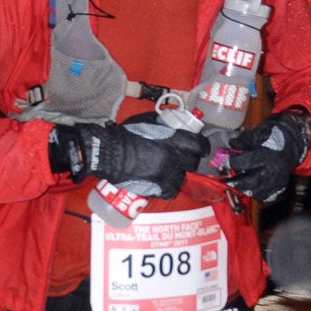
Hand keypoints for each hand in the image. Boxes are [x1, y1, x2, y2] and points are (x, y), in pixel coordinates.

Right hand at [50, 118, 208, 198]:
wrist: (109, 153)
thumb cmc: (126, 135)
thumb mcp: (148, 121)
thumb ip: (165, 123)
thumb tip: (175, 123)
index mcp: (173, 140)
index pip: (200, 145)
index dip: (201, 146)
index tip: (199, 147)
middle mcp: (173, 158)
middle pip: (193, 163)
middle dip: (189, 160)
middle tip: (182, 158)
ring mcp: (166, 174)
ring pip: (182, 177)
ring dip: (177, 173)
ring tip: (168, 169)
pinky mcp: (158, 187)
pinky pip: (171, 190)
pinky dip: (168, 186)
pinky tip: (162, 180)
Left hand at [223, 108, 310, 202]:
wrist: (293, 142)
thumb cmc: (274, 136)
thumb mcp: (257, 134)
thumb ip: (242, 141)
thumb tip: (231, 145)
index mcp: (267, 154)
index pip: (245, 162)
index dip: (232, 163)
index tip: (223, 163)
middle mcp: (273, 169)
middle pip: (251, 181)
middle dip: (236, 181)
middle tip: (227, 179)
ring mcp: (278, 180)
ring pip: (258, 191)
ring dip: (245, 189)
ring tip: (237, 183)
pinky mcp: (281, 186)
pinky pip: (266, 195)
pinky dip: (256, 193)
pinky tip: (249, 187)